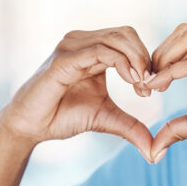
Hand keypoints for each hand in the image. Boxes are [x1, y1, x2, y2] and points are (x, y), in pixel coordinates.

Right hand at [0, 26, 155, 160]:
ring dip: (137, 60)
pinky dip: (121, 63)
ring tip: (142, 85)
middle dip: (145, 58)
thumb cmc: (64, 117)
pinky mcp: (65, 59)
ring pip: (116, 39)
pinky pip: (100, 51)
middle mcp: (82, 42)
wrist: (32, 126)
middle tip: (150, 85)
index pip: (128, 40)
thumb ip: (131, 127)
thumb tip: (155, 151)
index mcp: (93, 50)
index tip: (152, 88)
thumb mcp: (106, 119)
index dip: (146, 60)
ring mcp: (72, 47)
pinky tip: (131, 80)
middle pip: (126, 33)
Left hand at [145, 23, 186, 162]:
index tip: (148, 84)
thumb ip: (179, 127)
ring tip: (151, 82)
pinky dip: (172, 72)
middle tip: (146, 81)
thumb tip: (155, 147)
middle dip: (159, 54)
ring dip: (163, 58)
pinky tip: (158, 85)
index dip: (163, 59)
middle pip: (183, 33)